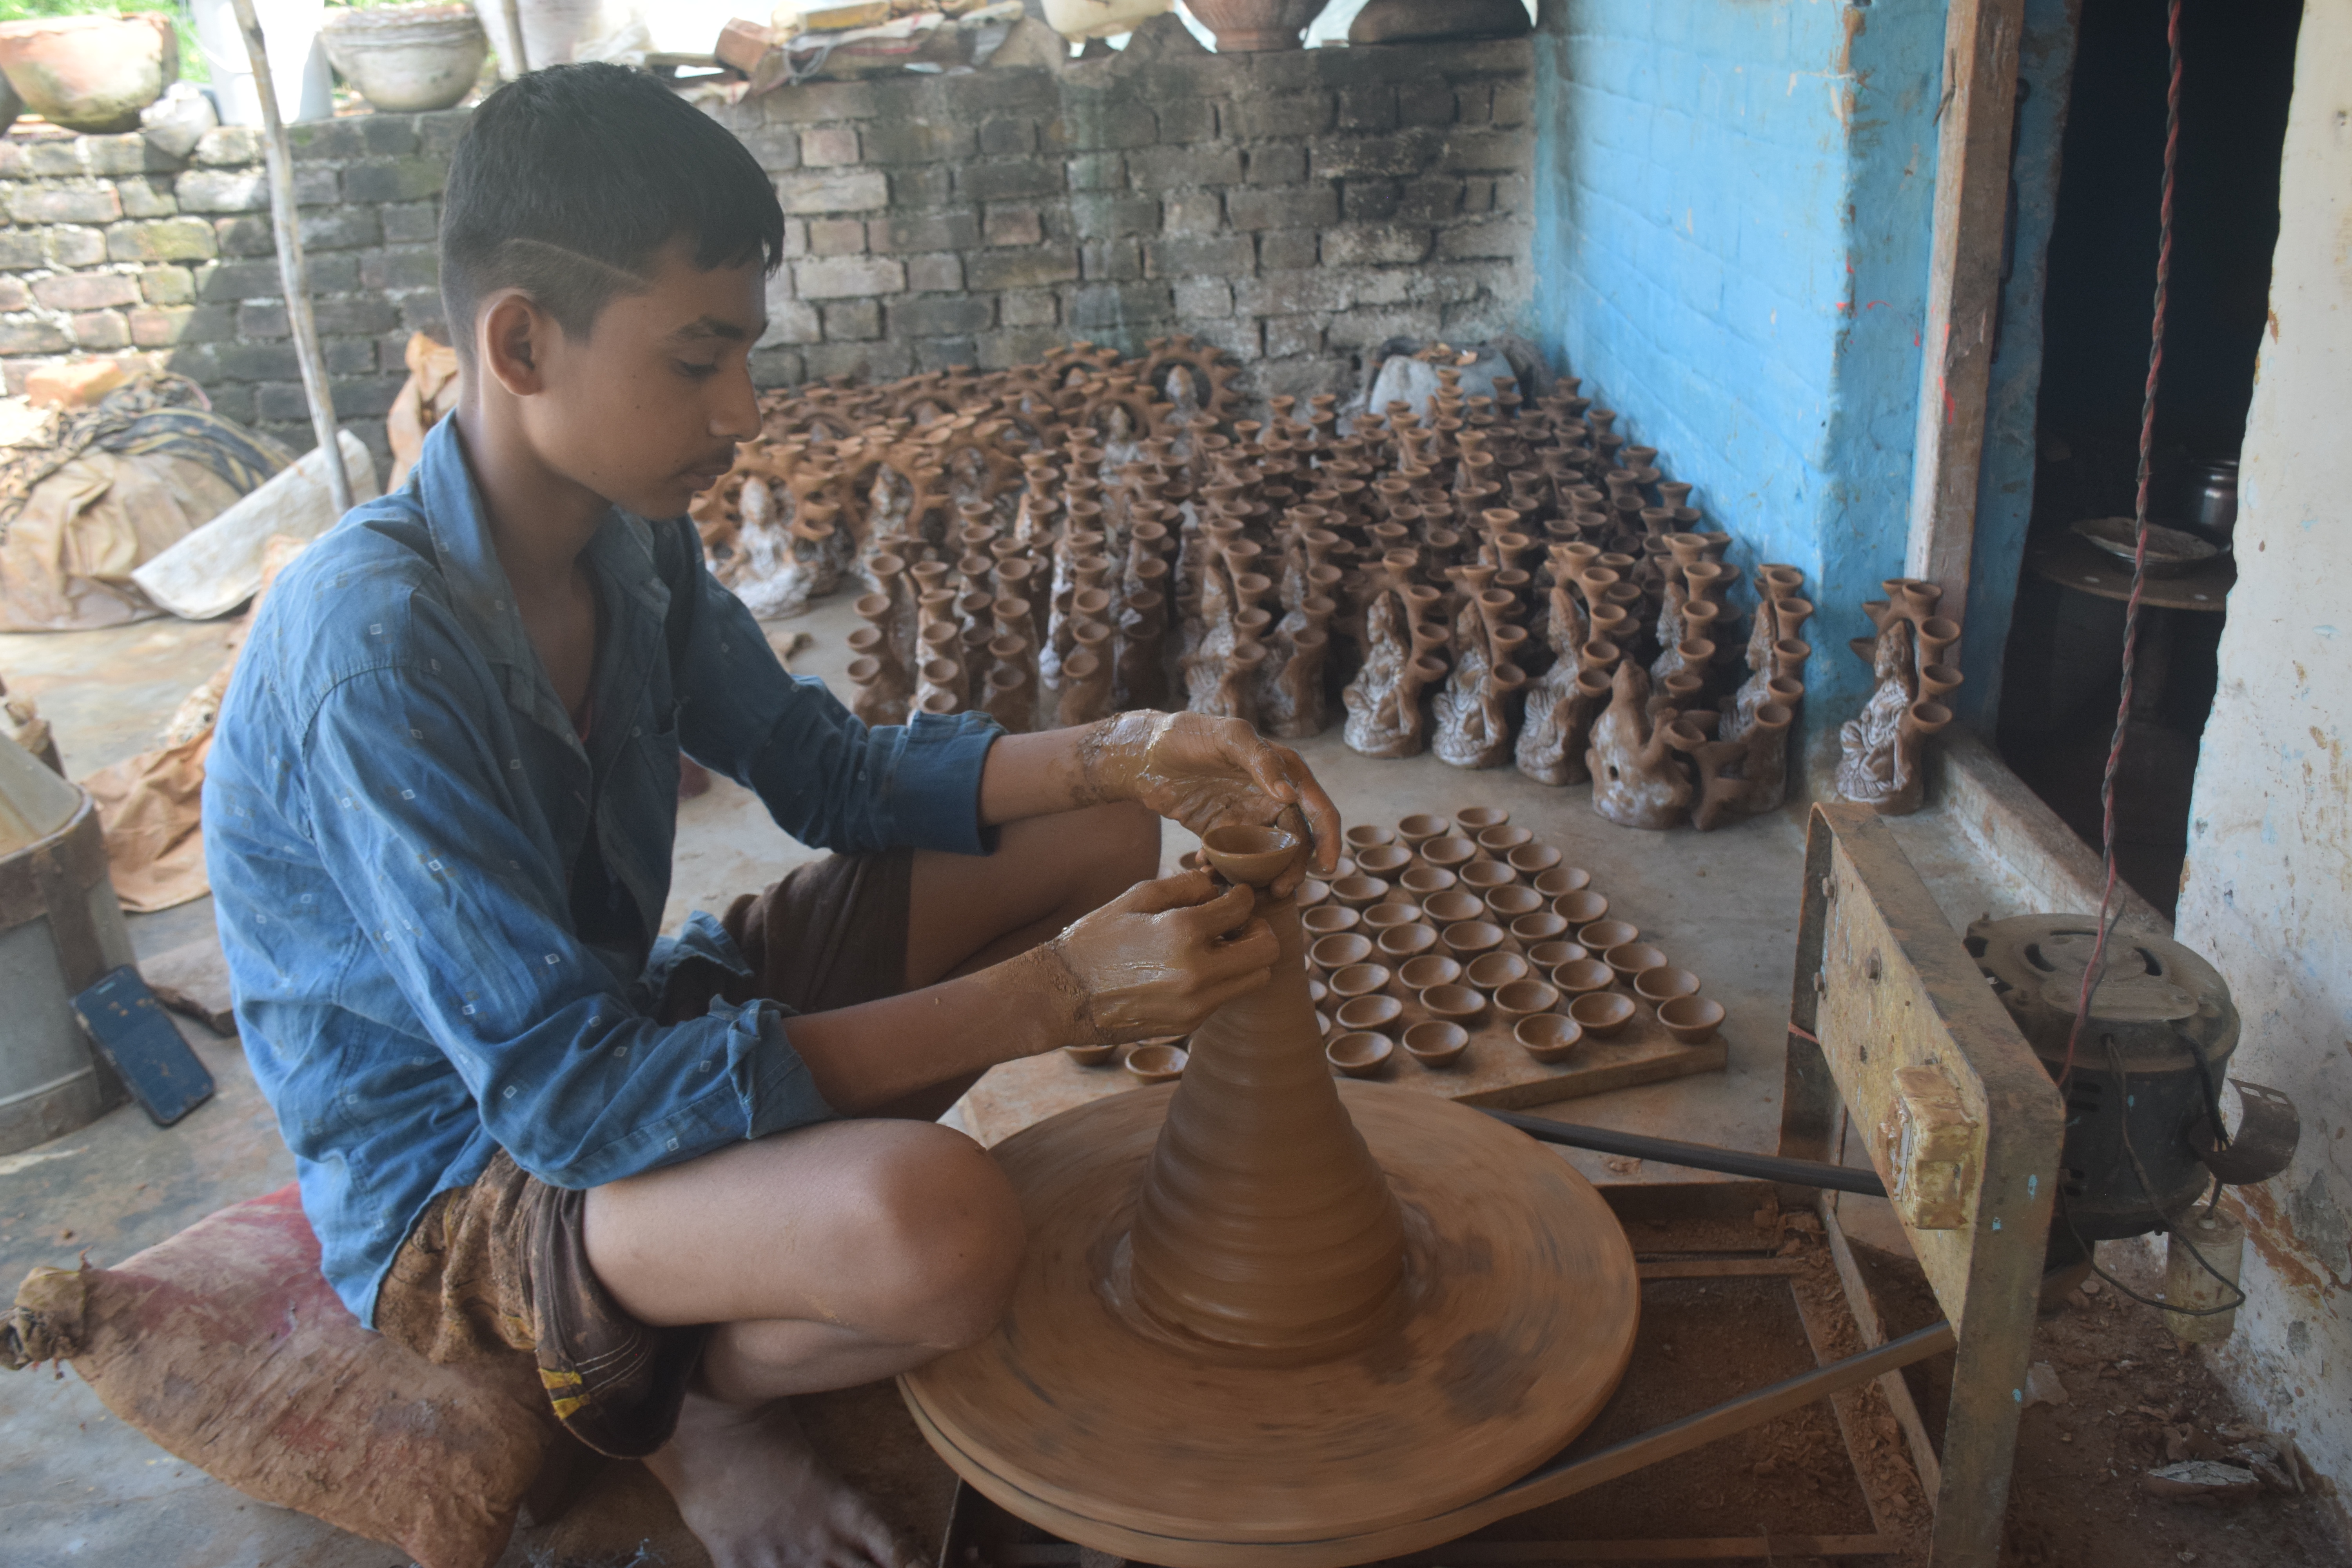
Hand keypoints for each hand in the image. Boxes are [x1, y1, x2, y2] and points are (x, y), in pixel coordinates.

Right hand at [1034, 870, 1278, 1047]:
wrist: (1064, 994)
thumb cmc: (1098, 938)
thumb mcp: (1138, 897)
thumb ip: (1186, 886)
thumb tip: (1219, 887)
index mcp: (1183, 932)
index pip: (1244, 907)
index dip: (1242, 895)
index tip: (1231, 895)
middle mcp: (1198, 972)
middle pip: (1267, 951)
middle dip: (1257, 930)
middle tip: (1236, 923)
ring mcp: (1196, 1004)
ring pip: (1256, 979)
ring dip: (1246, 959)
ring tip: (1218, 947)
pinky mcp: (1191, 1023)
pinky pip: (1228, 996)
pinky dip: (1223, 979)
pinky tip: (1194, 967)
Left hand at [1079, 712, 1341, 896]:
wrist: (1146, 752)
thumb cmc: (1189, 734)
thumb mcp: (1228, 736)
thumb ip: (1261, 760)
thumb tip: (1289, 795)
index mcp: (1285, 773)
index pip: (1319, 811)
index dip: (1329, 840)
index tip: (1327, 867)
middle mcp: (1272, 798)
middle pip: (1296, 843)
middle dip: (1293, 870)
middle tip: (1278, 890)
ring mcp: (1247, 818)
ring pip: (1268, 859)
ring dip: (1262, 878)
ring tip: (1243, 890)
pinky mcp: (1222, 833)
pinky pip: (1234, 861)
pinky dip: (1225, 871)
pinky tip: (1206, 871)